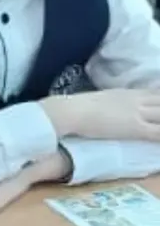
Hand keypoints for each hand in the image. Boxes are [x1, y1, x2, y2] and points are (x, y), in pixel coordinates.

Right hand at [42, 89, 159, 142]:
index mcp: (129, 93)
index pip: (156, 93)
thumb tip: (114, 108)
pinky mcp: (136, 129)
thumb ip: (114, 102)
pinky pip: (158, 133)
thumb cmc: (80, 106)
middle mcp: (138, 100)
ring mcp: (138, 114)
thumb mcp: (102, 99)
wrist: (73, 111)